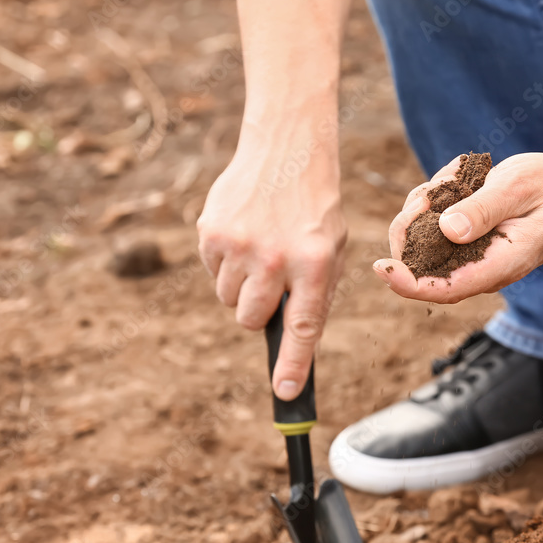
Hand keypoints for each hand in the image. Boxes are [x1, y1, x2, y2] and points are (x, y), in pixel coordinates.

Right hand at [198, 130, 347, 399]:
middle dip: (259, 313)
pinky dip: (226, 262)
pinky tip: (244, 234)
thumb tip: (290, 341)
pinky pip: (212, 272)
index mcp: (314, 264)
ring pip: (228, 299)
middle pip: (251, 320)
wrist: (286, 148)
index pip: (302, 329)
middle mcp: (274, 258)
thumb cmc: (314, 206)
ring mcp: (238, 245)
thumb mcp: (332, 248)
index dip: (293, 366)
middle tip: (271, 285)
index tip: (286, 393)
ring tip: (260, 250)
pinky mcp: (210, 232)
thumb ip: (314, 294)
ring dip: (242, 286)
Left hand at [372, 152, 542, 302]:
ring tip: (455, 176)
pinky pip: (428, 226)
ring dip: (423, 206)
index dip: (408, 283)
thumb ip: (484, 209)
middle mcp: (479, 269)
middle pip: (420, 266)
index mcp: (499, 265)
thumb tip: (447, 230)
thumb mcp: (520, 187)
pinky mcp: (460, 242)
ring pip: (419, 242)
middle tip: (428, 192)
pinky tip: (457, 178)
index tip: (382, 266)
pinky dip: (432, 199)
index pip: (444, 288)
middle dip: (409, 228)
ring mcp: (468, 257)